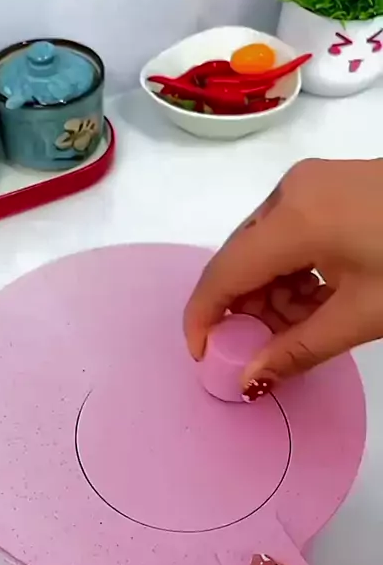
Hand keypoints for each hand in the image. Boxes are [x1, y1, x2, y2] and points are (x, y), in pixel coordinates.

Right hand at [184, 158, 382, 394]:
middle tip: (261, 351)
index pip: (223, 274)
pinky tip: (318, 300)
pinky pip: (290, 234)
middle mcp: (290, 192)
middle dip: (245, 311)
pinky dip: (294, 273)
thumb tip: (248, 380)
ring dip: (273, 295)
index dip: (203, 319)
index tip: (204, 357)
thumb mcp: (361, 315)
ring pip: (266, 248)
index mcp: (293, 218)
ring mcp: (312, 184)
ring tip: (302, 329)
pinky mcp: (330, 187)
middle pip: (242, 260)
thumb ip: (297, 350)